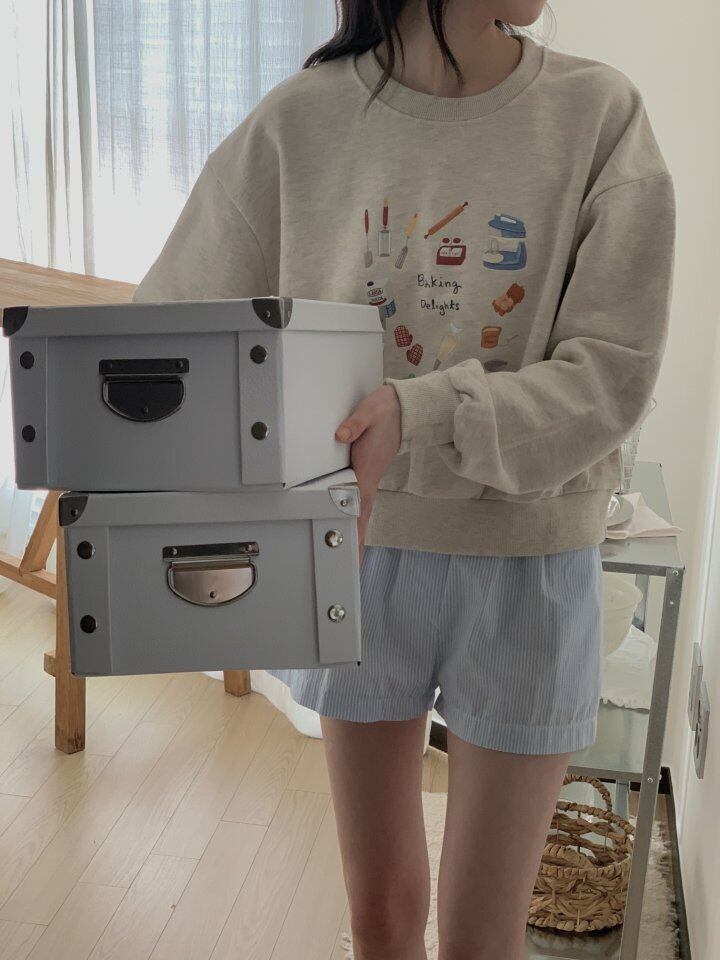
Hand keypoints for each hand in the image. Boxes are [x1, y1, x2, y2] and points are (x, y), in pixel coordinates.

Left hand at [335, 385, 400, 558]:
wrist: (403, 408)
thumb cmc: (385, 410)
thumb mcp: (369, 412)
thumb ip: (355, 424)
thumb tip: (341, 435)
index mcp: (367, 469)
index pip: (360, 505)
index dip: (357, 529)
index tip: (356, 551)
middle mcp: (369, 478)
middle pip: (362, 517)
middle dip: (358, 542)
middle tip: (353, 565)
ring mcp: (369, 477)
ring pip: (361, 511)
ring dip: (357, 532)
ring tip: (353, 554)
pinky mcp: (367, 473)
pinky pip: (360, 500)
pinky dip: (356, 516)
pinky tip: (352, 524)